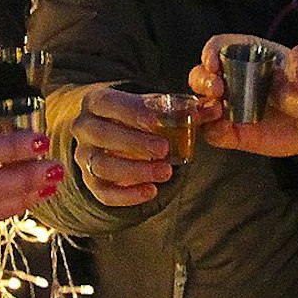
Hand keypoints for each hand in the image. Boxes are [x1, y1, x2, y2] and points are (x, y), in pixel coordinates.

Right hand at [64, 82, 175, 206]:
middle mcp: (84, 127)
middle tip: (164, 149)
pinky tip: (151, 191)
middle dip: (135, 143)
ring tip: (165, 172)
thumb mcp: (153, 107)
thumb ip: (183, 109)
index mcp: (97, 101)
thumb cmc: (136, 117)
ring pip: (102, 166)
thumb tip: (213, 110)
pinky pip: (103, 192)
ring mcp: (84, 155)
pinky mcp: (90, 180)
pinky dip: (126, 196)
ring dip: (135, 171)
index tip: (155, 121)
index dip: (131, 112)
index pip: (108, 103)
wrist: (112, 131)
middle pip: (102, 135)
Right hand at [189, 34, 297, 156]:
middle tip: (218, 89)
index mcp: (245, 56)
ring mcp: (229, 107)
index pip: (218, 47)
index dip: (211, 53)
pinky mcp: (232, 133)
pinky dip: (215, 130)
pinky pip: (213, 132)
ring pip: (200, 104)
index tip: (214, 64)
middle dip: (203, 80)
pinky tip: (226, 129)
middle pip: (200, 74)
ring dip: (202, 107)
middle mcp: (230, 80)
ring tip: (218, 110)